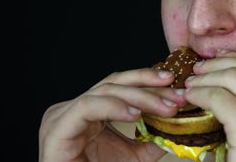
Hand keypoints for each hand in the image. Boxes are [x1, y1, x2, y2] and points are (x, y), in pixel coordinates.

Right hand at [39, 68, 186, 161]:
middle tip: (176, 96)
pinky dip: (114, 107)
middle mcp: (75, 108)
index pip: (122, 86)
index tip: (176, 87)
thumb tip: (178, 125)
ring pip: (105, 91)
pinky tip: (135, 114)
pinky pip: (87, 107)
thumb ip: (153, 139)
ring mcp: (63, 115)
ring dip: (140, 97)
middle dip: (149, 87)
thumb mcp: (134, 157)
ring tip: (164, 108)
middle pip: (115, 83)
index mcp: (91, 111)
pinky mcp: (57, 129)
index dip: (150, 82)